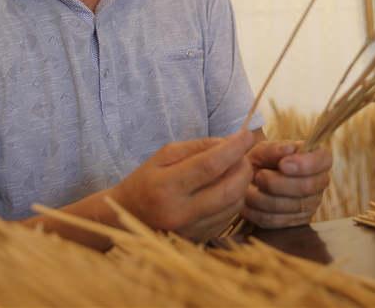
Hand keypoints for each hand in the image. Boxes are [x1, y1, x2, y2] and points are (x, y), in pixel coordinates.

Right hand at [110, 129, 254, 241]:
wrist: (127, 218)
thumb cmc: (145, 181)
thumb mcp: (163, 156)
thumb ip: (197, 147)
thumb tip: (230, 142)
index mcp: (166, 187)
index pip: (210, 165)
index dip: (234, 148)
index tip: (247, 135)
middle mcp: (179, 213)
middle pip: (229, 189)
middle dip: (244, 167)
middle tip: (244, 154)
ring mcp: (191, 230)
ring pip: (234, 205)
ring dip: (242, 184)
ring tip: (235, 169)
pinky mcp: (199, 239)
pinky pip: (229, 217)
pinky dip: (235, 199)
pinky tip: (226, 188)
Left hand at [243, 140, 331, 228]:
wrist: (248, 182)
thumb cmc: (260, 161)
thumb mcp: (262, 150)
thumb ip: (274, 149)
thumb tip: (289, 149)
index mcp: (317, 158)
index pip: (324, 160)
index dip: (305, 164)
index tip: (283, 164)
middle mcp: (319, 182)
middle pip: (307, 186)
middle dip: (279, 183)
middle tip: (259, 176)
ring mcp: (311, 204)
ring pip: (292, 206)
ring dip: (265, 198)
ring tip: (249, 189)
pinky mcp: (297, 221)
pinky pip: (280, 221)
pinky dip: (260, 212)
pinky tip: (249, 203)